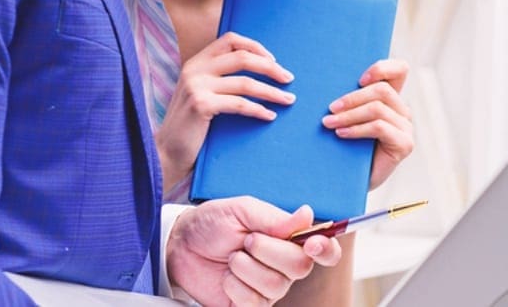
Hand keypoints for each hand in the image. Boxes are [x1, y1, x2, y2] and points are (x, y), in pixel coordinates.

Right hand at [156, 32, 295, 192]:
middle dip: (271, 68)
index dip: (255, 46)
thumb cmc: (191, 125)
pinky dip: (259, 109)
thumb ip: (219, 78)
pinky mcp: (201, 105)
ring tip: (288, 99)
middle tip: (289, 79)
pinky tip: (270, 116)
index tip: (274, 60)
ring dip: (271, 91)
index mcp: (196, 62)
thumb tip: (260, 71)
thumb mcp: (201, 93)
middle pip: (242, 57)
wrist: (167, 151)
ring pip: (245, 82)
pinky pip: (239, 104)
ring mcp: (196, 86)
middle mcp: (194, 69)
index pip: (230, 39)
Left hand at [166, 197, 341, 305]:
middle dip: (268, 250)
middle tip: (246, 239)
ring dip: (246, 266)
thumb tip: (308, 214)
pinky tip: (226, 276)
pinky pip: (254, 302)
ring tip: (232, 256)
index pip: (325, 250)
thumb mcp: (241, 210)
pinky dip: (234, 284)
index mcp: (289, 240)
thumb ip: (275, 218)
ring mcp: (268, 288)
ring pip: (275, 285)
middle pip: (300, 267)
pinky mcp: (249, 305)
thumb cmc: (213, 223)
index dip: (327, 249)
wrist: (181, 243)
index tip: (313, 244)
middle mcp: (284, 266)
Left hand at [322, 59, 413, 189]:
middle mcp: (401, 111)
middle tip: (330, 108)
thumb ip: (347, 100)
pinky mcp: (404, 144)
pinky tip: (341, 133)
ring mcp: (405, 128)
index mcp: (390, 99)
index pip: (400, 70)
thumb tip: (325, 80)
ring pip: (378, 108)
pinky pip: (379, 127)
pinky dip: (357, 129)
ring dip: (349, 115)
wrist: (348, 181)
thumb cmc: (344, 146)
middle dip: (352, 97)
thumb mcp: (346, 117)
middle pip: (382, 90)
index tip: (358, 79)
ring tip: (328, 123)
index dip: (382, 68)